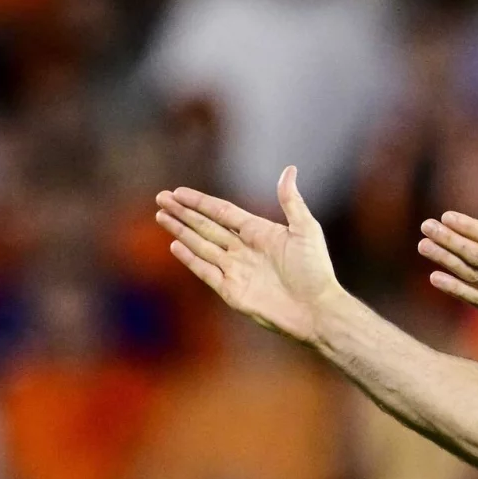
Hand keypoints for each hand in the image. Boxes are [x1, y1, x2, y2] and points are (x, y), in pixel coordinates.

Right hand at [156, 165, 343, 343]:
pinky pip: (205, 270)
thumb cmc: (316, 270)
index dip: (200, 202)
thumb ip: (291, 201)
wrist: (316, 309)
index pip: (222, 212)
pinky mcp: (231, 290)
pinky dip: (190, 258)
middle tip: (161, 198)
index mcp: (258, 232)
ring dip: (181, 231)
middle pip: (206, 226)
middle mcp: (243, 248)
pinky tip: (175, 245)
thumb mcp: (306, 229)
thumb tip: (289, 169)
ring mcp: (235, 269)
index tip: (179, 192)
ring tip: (161, 216)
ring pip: (201, 245)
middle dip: (183, 212)